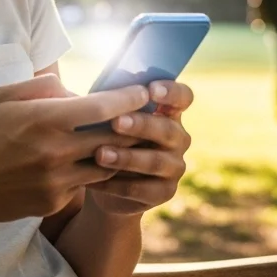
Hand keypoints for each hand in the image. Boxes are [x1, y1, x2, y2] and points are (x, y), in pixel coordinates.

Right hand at [0, 75, 149, 227]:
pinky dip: (90, 172)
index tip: (146, 91)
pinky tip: (92, 164)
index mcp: (46, 119)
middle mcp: (55, 151)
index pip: (103, 108)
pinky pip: (83, 184)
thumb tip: (74, 89)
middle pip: (114, 138)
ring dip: (119, 152)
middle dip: (136, 126)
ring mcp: (56, 180)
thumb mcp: (5, 96)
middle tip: (150, 115)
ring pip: (106, 165)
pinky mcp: (53, 202)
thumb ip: (43, 85)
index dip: (129, 98)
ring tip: (130, 140)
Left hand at [88, 80, 193, 215]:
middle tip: (115, 122)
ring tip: (99, 154)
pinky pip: (143, 189)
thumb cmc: (104, 137)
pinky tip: (95, 181)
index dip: (171, 92)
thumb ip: (109, 99)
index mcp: (168, 112)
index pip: (183, 96)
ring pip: (155, 161)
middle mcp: (178, 137)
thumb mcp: (107, 116)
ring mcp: (174, 166)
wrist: (106, 184)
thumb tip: (93, 84)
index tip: (150, 89)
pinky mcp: (164, 192)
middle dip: (142, 125)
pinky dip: (118, 185)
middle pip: (169, 129)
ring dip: (127, 157)